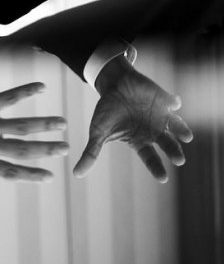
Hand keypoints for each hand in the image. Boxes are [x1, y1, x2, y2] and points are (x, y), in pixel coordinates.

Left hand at [0, 79, 68, 210]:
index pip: (8, 172)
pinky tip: (42, 87)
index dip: (30, 175)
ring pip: (20, 126)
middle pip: (21, 150)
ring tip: (63, 123)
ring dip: (44, 124)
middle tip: (66, 149)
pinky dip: (25, 92)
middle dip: (46, 150)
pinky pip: (7, 98)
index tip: (50, 176)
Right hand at [73, 57, 192, 181]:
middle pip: (168, 145)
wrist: (114, 85)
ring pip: (176, 127)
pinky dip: (174, 103)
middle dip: (174, 152)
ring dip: (182, 131)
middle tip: (179, 161)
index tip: (163, 178)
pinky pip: (173, 102)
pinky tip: (173, 104)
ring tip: (186, 137)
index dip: (156, 167)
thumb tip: (76, 174)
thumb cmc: (107, 110)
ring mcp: (162, 115)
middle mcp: (154, 130)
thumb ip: (90, 153)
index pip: (150, 158)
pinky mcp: (165, 100)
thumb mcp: (97, 132)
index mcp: (139, 140)